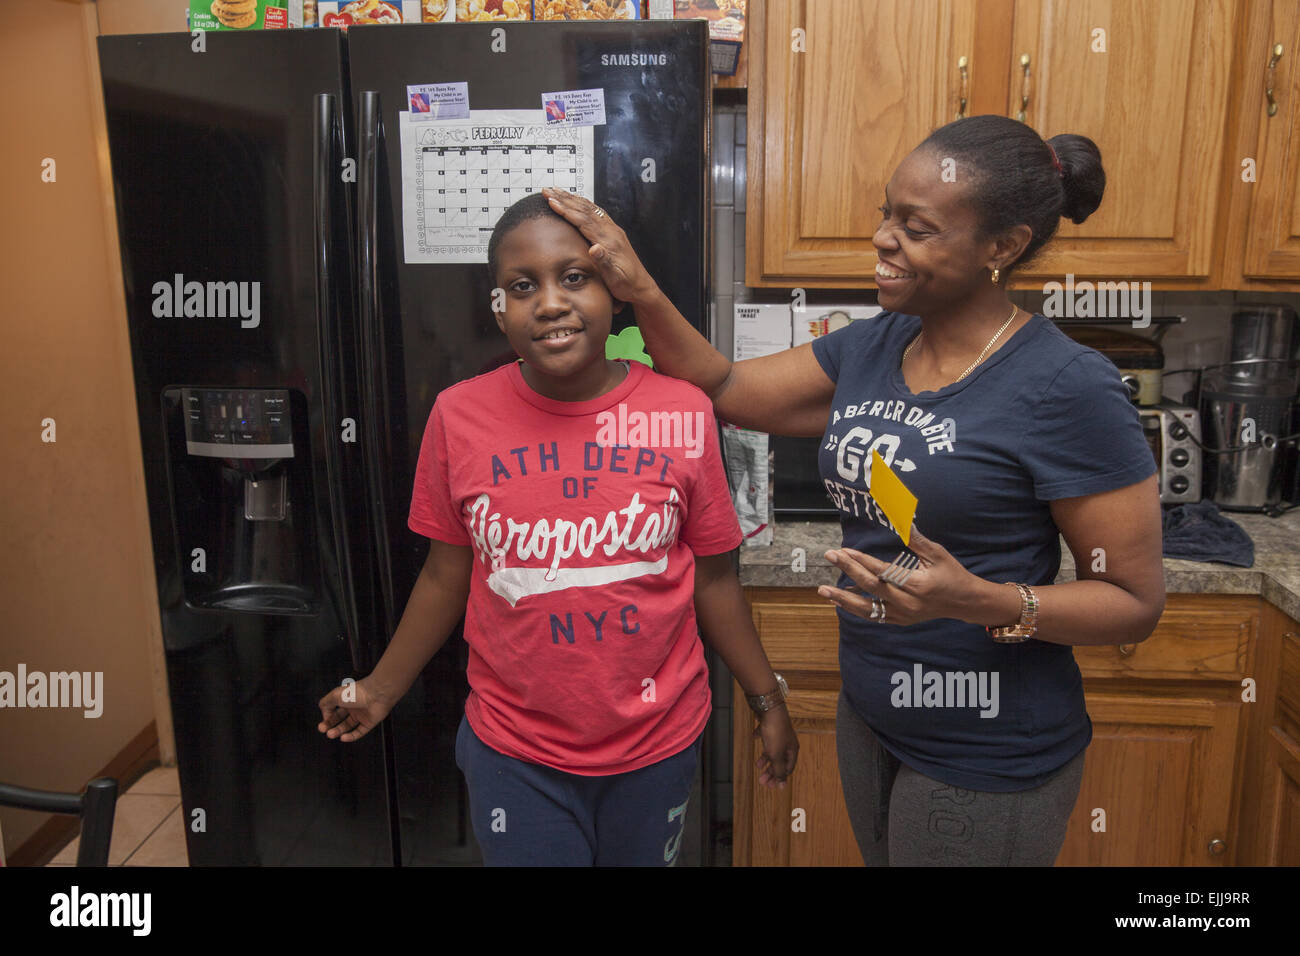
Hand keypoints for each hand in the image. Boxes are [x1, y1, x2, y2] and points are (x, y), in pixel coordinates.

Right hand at [317, 677, 394, 742]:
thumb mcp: (335, 695)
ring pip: (348, 726)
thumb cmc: (356, 692)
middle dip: (330, 725)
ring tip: (330, 735)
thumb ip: (325, 704)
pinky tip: (343, 738)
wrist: (377, 693)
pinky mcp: (369, 723)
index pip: (333, 711)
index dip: (326, 718)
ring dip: (338, 731)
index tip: (322, 722)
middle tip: (322, 730)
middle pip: (339, 720)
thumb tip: (324, 715)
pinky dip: (351, 737)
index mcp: (345, 699)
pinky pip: (359, 732)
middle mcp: (353, 707)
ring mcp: (362, 715)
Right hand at [541, 187, 659, 303]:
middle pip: (585, 209)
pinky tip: (579, 202)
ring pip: (590, 209)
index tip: (551, 200)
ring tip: (558, 191)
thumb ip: (604, 262)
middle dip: (564, 198)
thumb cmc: (627, 284)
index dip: (566, 209)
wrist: (641, 287)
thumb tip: (595, 248)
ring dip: (572, 199)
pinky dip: (584, 205)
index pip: (583, 220)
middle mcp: (611, 231)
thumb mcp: (614, 277)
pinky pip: (596, 213)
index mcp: (608, 240)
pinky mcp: (614, 233)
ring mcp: (613, 231)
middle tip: (548, 190)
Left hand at [754, 704, 798, 788]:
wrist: (769, 706)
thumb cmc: (775, 731)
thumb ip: (778, 770)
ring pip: (773, 749)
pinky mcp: (770, 725)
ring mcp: (779, 733)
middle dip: (771, 771)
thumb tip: (783, 785)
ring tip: (758, 764)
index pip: (787, 769)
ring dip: (765, 758)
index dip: (779, 778)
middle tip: (761, 781)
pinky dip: (760, 738)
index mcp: (792, 750)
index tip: (770, 786)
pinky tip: (754, 737)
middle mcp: (788, 742)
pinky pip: (765, 734)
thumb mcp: (776, 754)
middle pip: (780, 761)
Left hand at [816, 527, 983, 626]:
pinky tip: (840, 600)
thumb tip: (902, 519)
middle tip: (830, 556)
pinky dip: (855, 608)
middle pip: (871, 588)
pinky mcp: (899, 621)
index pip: (882, 572)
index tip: (844, 550)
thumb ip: (916, 540)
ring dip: (843, 599)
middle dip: (848, 571)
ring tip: (823, 590)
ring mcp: (902, 615)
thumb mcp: (937, 555)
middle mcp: (907, 604)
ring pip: (867, 609)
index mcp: (917, 585)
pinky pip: (873, 616)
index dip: (861, 561)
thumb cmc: (952, 574)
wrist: (965, 602)